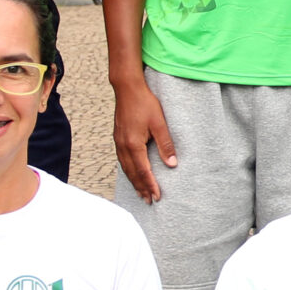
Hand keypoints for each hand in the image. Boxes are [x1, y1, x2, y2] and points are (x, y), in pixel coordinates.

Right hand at [112, 77, 178, 201]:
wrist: (127, 88)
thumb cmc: (144, 103)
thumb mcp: (159, 123)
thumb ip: (166, 144)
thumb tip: (172, 164)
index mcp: (133, 144)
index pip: (143, 171)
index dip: (150, 185)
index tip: (157, 197)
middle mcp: (123, 146)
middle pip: (133, 173)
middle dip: (141, 188)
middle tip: (149, 201)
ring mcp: (118, 142)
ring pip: (126, 168)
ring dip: (134, 182)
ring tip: (141, 193)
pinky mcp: (118, 138)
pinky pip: (122, 160)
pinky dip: (128, 171)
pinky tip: (132, 173)